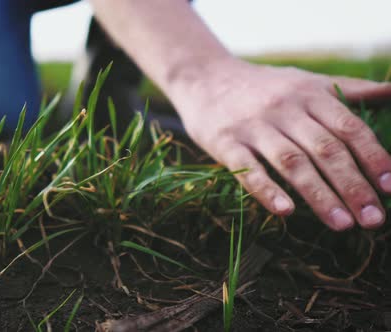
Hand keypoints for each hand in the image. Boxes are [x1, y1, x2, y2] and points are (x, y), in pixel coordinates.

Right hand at [171, 58, 390, 230]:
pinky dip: (267, 191)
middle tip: (373, 218)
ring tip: (342, 223)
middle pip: (325, 149)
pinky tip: (286, 212)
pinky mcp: (225, 142)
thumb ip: (349, 90)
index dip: (372, 157)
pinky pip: (248, 169)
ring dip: (319, 195)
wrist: (205, 77)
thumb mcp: (306, 81)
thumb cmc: (263, 86)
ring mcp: (253, 126)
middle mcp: (284, 109)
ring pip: (292, 162)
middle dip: (352, 185)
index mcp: (309, 94)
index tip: (390, 186)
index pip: (348, 127)